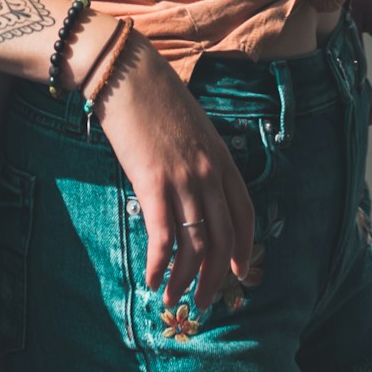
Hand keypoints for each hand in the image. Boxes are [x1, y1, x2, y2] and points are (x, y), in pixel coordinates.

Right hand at [95, 35, 255, 315]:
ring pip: (195, 245)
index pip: (244, 213)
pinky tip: (150, 279)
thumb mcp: (192, 126)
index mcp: (222, 157)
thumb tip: (195, 188)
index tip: (239, 272)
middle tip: (203, 300)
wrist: (127, 71)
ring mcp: (183, 179)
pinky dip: (159, 264)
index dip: (243, 248)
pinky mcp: (153, 183)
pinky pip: (163, 237)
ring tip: (171, 297)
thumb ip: (199, 157)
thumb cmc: (155, 95)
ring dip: (185, 279)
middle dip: (215, 276)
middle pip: (223, 238)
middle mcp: (209, 172)